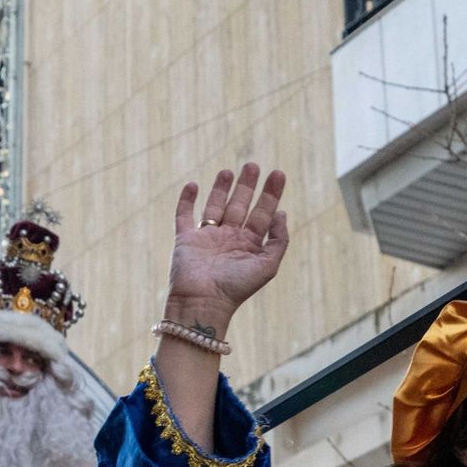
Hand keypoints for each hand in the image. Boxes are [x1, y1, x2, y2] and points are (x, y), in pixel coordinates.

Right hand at [167, 163, 288, 332]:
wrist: (203, 302)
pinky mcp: (185, 238)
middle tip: (253, 165)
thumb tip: (281, 214)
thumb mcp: (267, 266)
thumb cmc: (236, 288)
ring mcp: (206, 237)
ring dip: (220, 188)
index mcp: (248, 244)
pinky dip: (187, 200)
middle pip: (240, 205)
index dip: (271, 194)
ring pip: (214, 206)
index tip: (278, 174)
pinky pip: (184, 215)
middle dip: (247, 185)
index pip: (262, 213)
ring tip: (228, 170)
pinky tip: (193, 185)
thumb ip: (278, 240)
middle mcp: (228, 238)